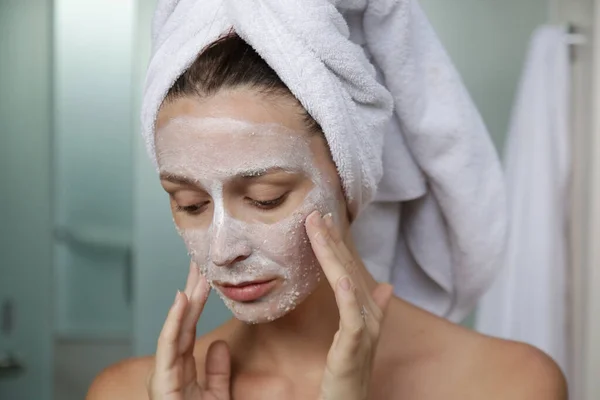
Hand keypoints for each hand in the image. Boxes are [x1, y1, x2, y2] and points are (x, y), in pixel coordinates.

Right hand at [147, 261, 231, 399]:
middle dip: (191, 291)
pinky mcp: (161, 385)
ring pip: (175, 329)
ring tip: (196, 273)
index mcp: (181, 370)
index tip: (205, 277)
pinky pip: (168, 347)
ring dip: (186, 299)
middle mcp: (169, 369)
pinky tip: (182, 299)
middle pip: (182, 322)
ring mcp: (163, 375)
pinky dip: (174, 322)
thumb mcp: (216, 398)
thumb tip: (218, 345)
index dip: (197, 302)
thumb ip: (216, 372)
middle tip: (200, 261)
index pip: (190, 328)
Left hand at [306, 212, 393, 399]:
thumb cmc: (352, 371)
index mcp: (366, 310)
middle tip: (317, 213)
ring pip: (346, 283)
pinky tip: (339, 274)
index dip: (338, 243)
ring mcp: (364, 329)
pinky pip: (351, 316)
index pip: (349, 269)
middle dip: (332, 240)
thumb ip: (371, 309)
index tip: (324, 219)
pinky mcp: (354, 346)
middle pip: (347, 269)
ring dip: (334, 255)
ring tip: (320, 230)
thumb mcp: (359, 336)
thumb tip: (387, 286)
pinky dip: (347, 293)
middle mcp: (369, 314)